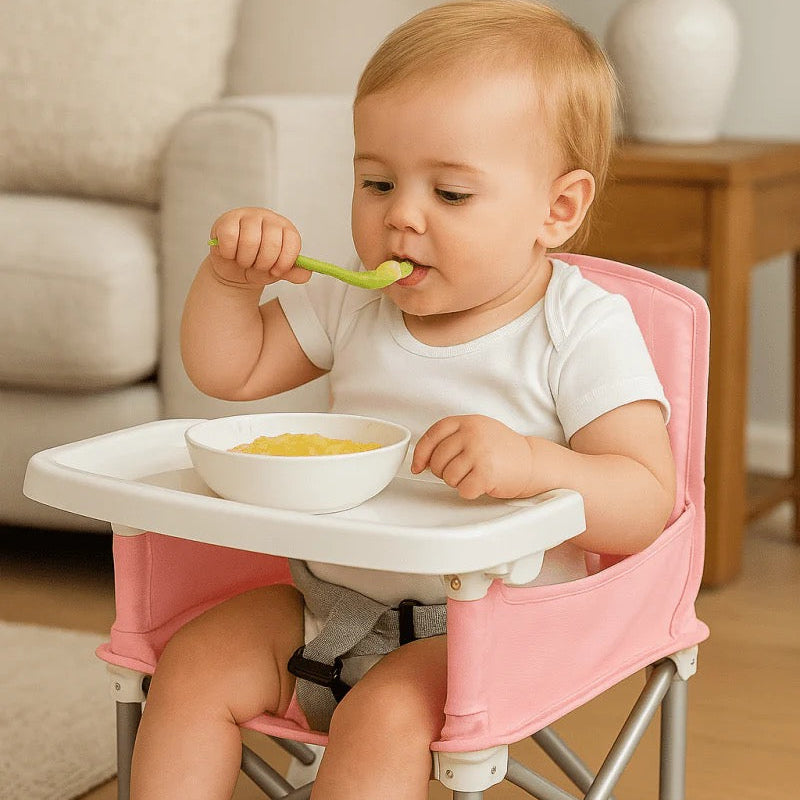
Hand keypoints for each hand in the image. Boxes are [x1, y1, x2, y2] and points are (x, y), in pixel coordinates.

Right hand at [207, 207, 310, 286]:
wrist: (234, 268)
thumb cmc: (259, 265)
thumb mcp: (278, 271)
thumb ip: (294, 272)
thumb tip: (306, 274)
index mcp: (285, 228)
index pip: (292, 240)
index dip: (285, 261)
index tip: (277, 272)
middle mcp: (268, 218)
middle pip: (272, 242)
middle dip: (264, 263)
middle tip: (258, 267)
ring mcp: (247, 216)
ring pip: (250, 241)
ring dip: (246, 260)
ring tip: (244, 261)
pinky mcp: (227, 220)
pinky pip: (229, 238)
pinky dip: (230, 253)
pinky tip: (231, 254)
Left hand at [411, 415, 537, 499]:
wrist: (532, 462)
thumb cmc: (503, 449)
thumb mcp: (477, 431)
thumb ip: (452, 439)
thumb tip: (422, 460)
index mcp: (468, 422)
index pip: (433, 435)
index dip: (421, 453)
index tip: (418, 465)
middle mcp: (472, 435)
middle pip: (437, 460)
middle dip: (443, 471)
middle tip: (459, 471)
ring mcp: (479, 453)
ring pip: (448, 477)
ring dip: (458, 482)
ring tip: (473, 475)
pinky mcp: (486, 473)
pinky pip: (463, 490)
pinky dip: (469, 491)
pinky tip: (481, 483)